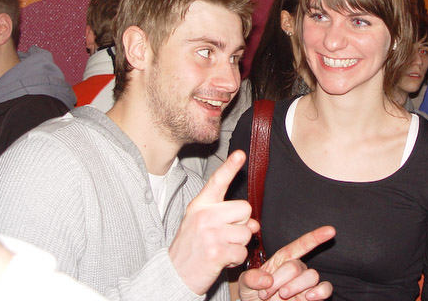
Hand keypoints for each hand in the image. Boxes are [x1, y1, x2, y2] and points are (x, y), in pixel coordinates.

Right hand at [168, 150, 258, 294]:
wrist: (173, 274)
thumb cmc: (191, 248)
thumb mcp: (203, 225)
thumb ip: (227, 218)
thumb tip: (254, 223)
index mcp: (200, 205)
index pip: (217, 181)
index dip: (230, 167)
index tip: (241, 154)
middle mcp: (204, 216)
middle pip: (244, 208)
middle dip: (241, 223)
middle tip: (224, 235)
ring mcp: (210, 234)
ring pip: (246, 232)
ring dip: (238, 244)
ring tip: (220, 248)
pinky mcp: (216, 252)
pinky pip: (242, 252)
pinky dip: (235, 259)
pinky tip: (221, 260)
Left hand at [239, 226, 335, 300]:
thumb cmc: (254, 294)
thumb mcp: (245, 283)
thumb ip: (252, 278)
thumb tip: (267, 280)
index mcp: (284, 259)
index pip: (302, 245)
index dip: (316, 237)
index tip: (330, 230)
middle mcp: (298, 268)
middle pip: (296, 266)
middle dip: (279, 281)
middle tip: (265, 293)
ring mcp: (306, 283)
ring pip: (311, 276)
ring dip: (294, 287)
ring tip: (282, 296)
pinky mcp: (313, 297)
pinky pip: (326, 289)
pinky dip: (320, 292)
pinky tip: (308, 296)